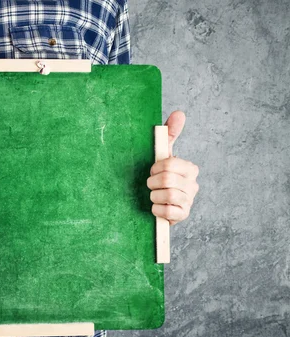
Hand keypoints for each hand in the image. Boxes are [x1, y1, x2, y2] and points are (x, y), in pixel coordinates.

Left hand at [147, 111, 199, 225]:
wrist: (156, 202)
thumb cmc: (159, 177)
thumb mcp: (163, 155)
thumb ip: (170, 134)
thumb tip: (179, 113)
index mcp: (190, 169)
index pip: (170, 164)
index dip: (155, 168)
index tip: (152, 171)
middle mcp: (193, 185)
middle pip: (167, 179)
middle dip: (152, 182)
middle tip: (150, 184)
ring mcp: (189, 201)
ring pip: (167, 195)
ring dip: (153, 196)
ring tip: (153, 195)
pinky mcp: (183, 216)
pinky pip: (167, 211)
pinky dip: (156, 209)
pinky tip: (156, 207)